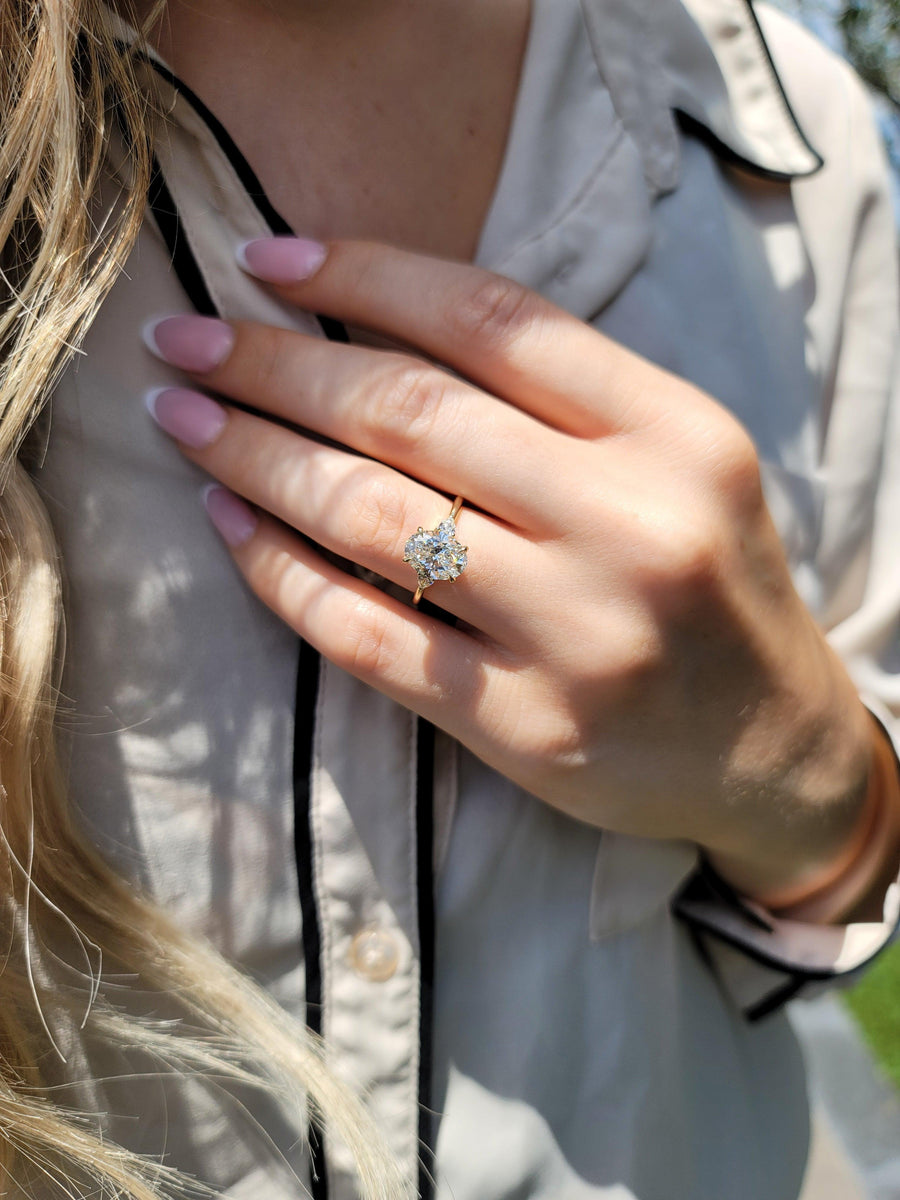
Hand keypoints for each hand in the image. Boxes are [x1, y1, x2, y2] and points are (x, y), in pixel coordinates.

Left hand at [144, 236, 873, 902]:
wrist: (773, 749)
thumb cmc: (708, 585)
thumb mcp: (676, 462)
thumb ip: (560, 400)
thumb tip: (372, 328)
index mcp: (673, 434)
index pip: (491, 320)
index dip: (361, 276)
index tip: (264, 262)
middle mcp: (630, 524)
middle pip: (410, 412)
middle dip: (272, 364)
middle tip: (183, 340)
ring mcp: (576, 634)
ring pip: (371, 518)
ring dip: (253, 457)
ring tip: (182, 420)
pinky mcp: (525, 726)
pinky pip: (367, 635)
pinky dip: (279, 574)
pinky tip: (228, 525)